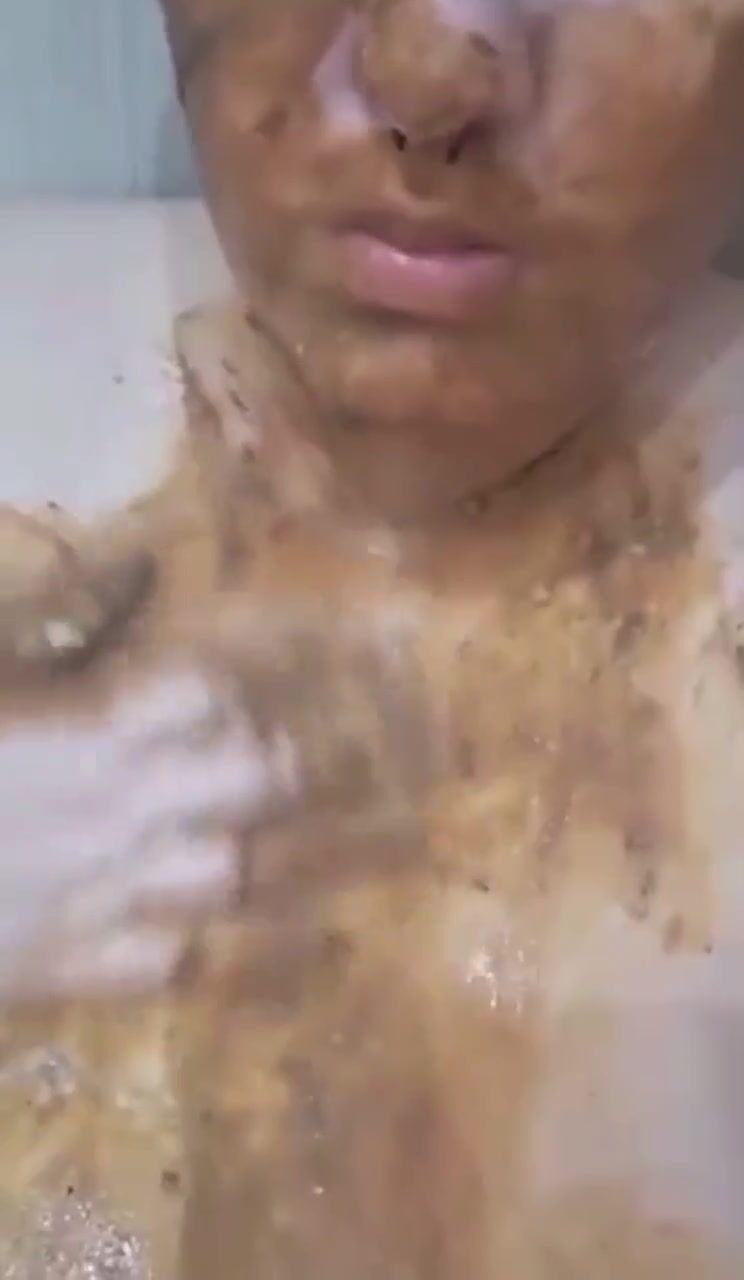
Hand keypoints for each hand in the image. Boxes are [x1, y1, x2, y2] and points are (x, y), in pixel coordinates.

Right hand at [0, 666, 296, 1003]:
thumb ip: (34, 679)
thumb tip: (80, 656)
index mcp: (85, 734)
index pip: (201, 693)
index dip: (208, 684)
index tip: (195, 688)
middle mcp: (117, 811)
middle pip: (252, 778)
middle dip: (261, 758)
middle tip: (245, 752)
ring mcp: (102, 894)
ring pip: (225, 872)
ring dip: (223, 845)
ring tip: (202, 831)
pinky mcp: (67, 969)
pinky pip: (163, 961)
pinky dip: (169, 936)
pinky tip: (149, 914)